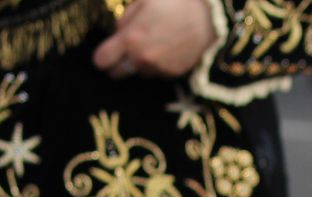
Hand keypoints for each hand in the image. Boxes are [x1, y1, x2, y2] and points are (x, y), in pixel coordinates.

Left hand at [92, 0, 218, 78]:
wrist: (209, 19)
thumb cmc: (175, 3)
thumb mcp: (145, 0)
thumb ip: (126, 19)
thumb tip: (118, 33)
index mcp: (130, 39)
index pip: (102, 60)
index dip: (102, 56)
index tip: (107, 50)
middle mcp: (141, 59)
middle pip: (116, 73)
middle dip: (117, 62)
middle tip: (126, 49)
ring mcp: (157, 69)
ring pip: (138, 72)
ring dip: (139, 62)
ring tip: (154, 42)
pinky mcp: (172, 74)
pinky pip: (156, 72)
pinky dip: (157, 64)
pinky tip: (168, 47)